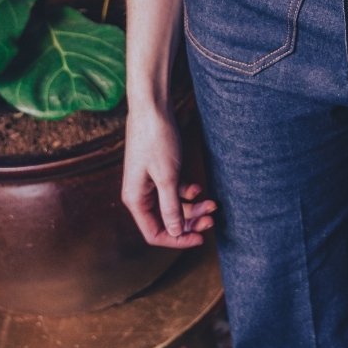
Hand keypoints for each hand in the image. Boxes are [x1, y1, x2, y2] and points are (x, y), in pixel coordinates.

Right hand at [121, 103, 216, 247]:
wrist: (152, 108)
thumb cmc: (156, 140)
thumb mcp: (167, 177)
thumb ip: (171, 208)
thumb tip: (176, 233)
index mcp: (135, 200)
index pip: (155, 233)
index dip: (177, 239)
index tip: (200, 238)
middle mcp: (140, 194)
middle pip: (166, 221)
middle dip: (190, 222)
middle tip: (211, 219)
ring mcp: (149, 183)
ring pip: (173, 206)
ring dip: (193, 207)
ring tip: (212, 203)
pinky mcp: (159, 171)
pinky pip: (174, 191)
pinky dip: (187, 192)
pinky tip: (198, 187)